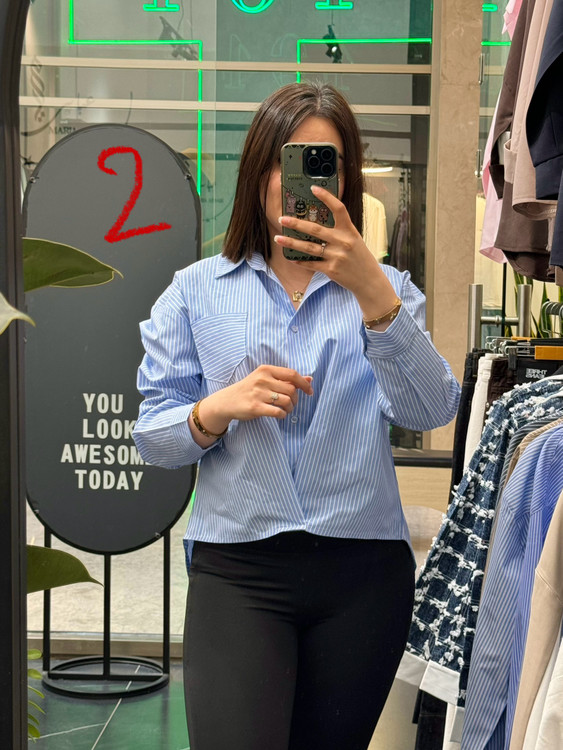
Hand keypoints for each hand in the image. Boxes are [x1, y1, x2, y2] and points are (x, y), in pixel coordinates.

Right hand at [190, 365, 313, 446]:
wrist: (227, 401)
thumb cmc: (250, 389)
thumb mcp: (266, 379)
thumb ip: (287, 379)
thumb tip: (310, 379)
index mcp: (266, 370)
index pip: (292, 374)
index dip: (304, 384)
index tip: (309, 391)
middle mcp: (262, 379)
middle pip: (291, 389)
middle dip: (296, 399)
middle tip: (291, 404)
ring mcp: (258, 393)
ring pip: (286, 401)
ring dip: (290, 408)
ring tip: (285, 410)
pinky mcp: (255, 407)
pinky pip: (278, 412)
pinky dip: (282, 415)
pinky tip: (279, 415)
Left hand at [274, 185, 397, 314]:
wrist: (369, 280)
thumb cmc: (361, 258)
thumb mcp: (355, 239)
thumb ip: (340, 231)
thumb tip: (319, 222)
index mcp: (349, 231)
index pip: (338, 209)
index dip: (326, 197)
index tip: (313, 189)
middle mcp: (343, 242)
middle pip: (315, 229)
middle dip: (296, 223)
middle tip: (282, 219)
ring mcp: (336, 257)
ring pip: (309, 247)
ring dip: (291, 242)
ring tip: (278, 238)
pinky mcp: (331, 270)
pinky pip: (311, 264)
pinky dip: (300, 261)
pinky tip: (291, 258)